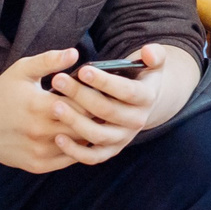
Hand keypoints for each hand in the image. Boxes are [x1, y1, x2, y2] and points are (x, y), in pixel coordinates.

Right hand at [0, 49, 132, 172]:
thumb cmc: (2, 93)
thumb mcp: (22, 70)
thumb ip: (49, 60)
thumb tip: (76, 53)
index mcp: (41, 106)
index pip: (83, 104)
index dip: (96, 98)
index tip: (106, 91)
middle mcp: (41, 132)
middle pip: (84, 126)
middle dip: (97, 117)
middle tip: (112, 107)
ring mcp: (40, 152)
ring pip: (79, 145)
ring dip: (91, 134)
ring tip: (103, 122)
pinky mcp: (38, 166)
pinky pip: (68, 159)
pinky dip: (79, 149)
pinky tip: (85, 136)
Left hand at [49, 42, 193, 138]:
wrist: (138, 105)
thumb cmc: (138, 78)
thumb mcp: (153, 64)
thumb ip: (155, 55)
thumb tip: (147, 52)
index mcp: (146, 98)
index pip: (127, 91)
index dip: (105, 82)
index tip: (83, 70)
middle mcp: (137, 121)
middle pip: (108, 111)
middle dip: (81, 95)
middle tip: (58, 80)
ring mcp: (123, 138)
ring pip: (98, 135)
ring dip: (75, 122)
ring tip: (55, 105)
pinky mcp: (110, 151)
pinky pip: (92, 157)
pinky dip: (75, 151)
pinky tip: (58, 137)